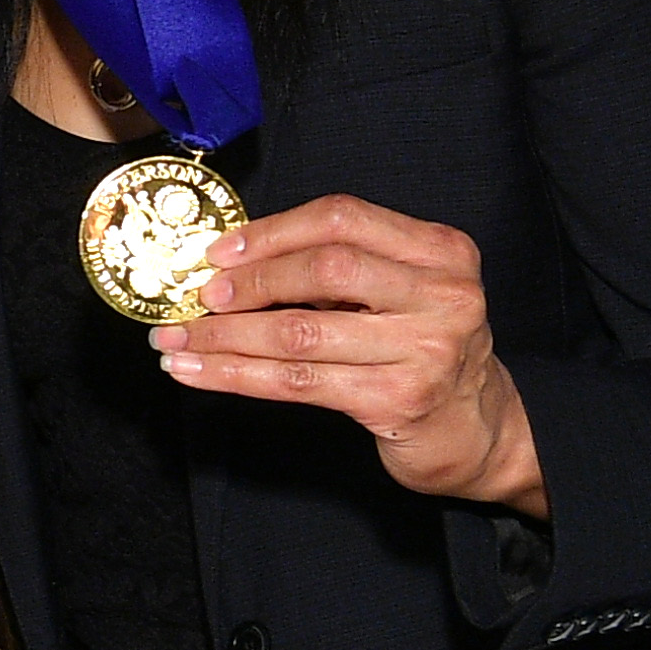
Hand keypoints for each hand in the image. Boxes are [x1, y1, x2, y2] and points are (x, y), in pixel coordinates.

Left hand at [155, 193, 546, 514]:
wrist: (476, 430)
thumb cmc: (421, 351)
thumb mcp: (400, 292)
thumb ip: (340, 267)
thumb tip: (231, 260)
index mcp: (441, 251)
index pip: (343, 219)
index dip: (272, 231)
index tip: (219, 251)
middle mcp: (442, 294)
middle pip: (325, 267)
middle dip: (248, 281)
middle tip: (197, 297)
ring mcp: (425, 348)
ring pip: (301, 332)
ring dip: (225, 336)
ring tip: (175, 339)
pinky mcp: (398, 400)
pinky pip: (297, 382)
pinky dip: (235, 375)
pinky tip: (196, 371)